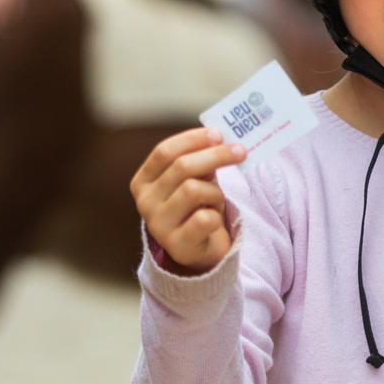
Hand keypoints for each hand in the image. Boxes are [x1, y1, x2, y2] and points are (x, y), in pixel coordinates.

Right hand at [131, 128, 247, 272]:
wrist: (200, 249)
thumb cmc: (197, 206)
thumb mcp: (194, 179)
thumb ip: (200, 159)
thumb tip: (219, 137)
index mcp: (143, 181)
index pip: (164, 152)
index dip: (192, 139)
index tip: (218, 134)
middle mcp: (145, 202)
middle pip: (182, 167)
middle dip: (216, 155)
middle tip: (241, 151)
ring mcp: (158, 225)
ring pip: (193, 190)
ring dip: (215, 191)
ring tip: (216, 201)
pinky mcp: (177, 245)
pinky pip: (204, 219)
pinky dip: (217, 215)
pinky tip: (215, 220)